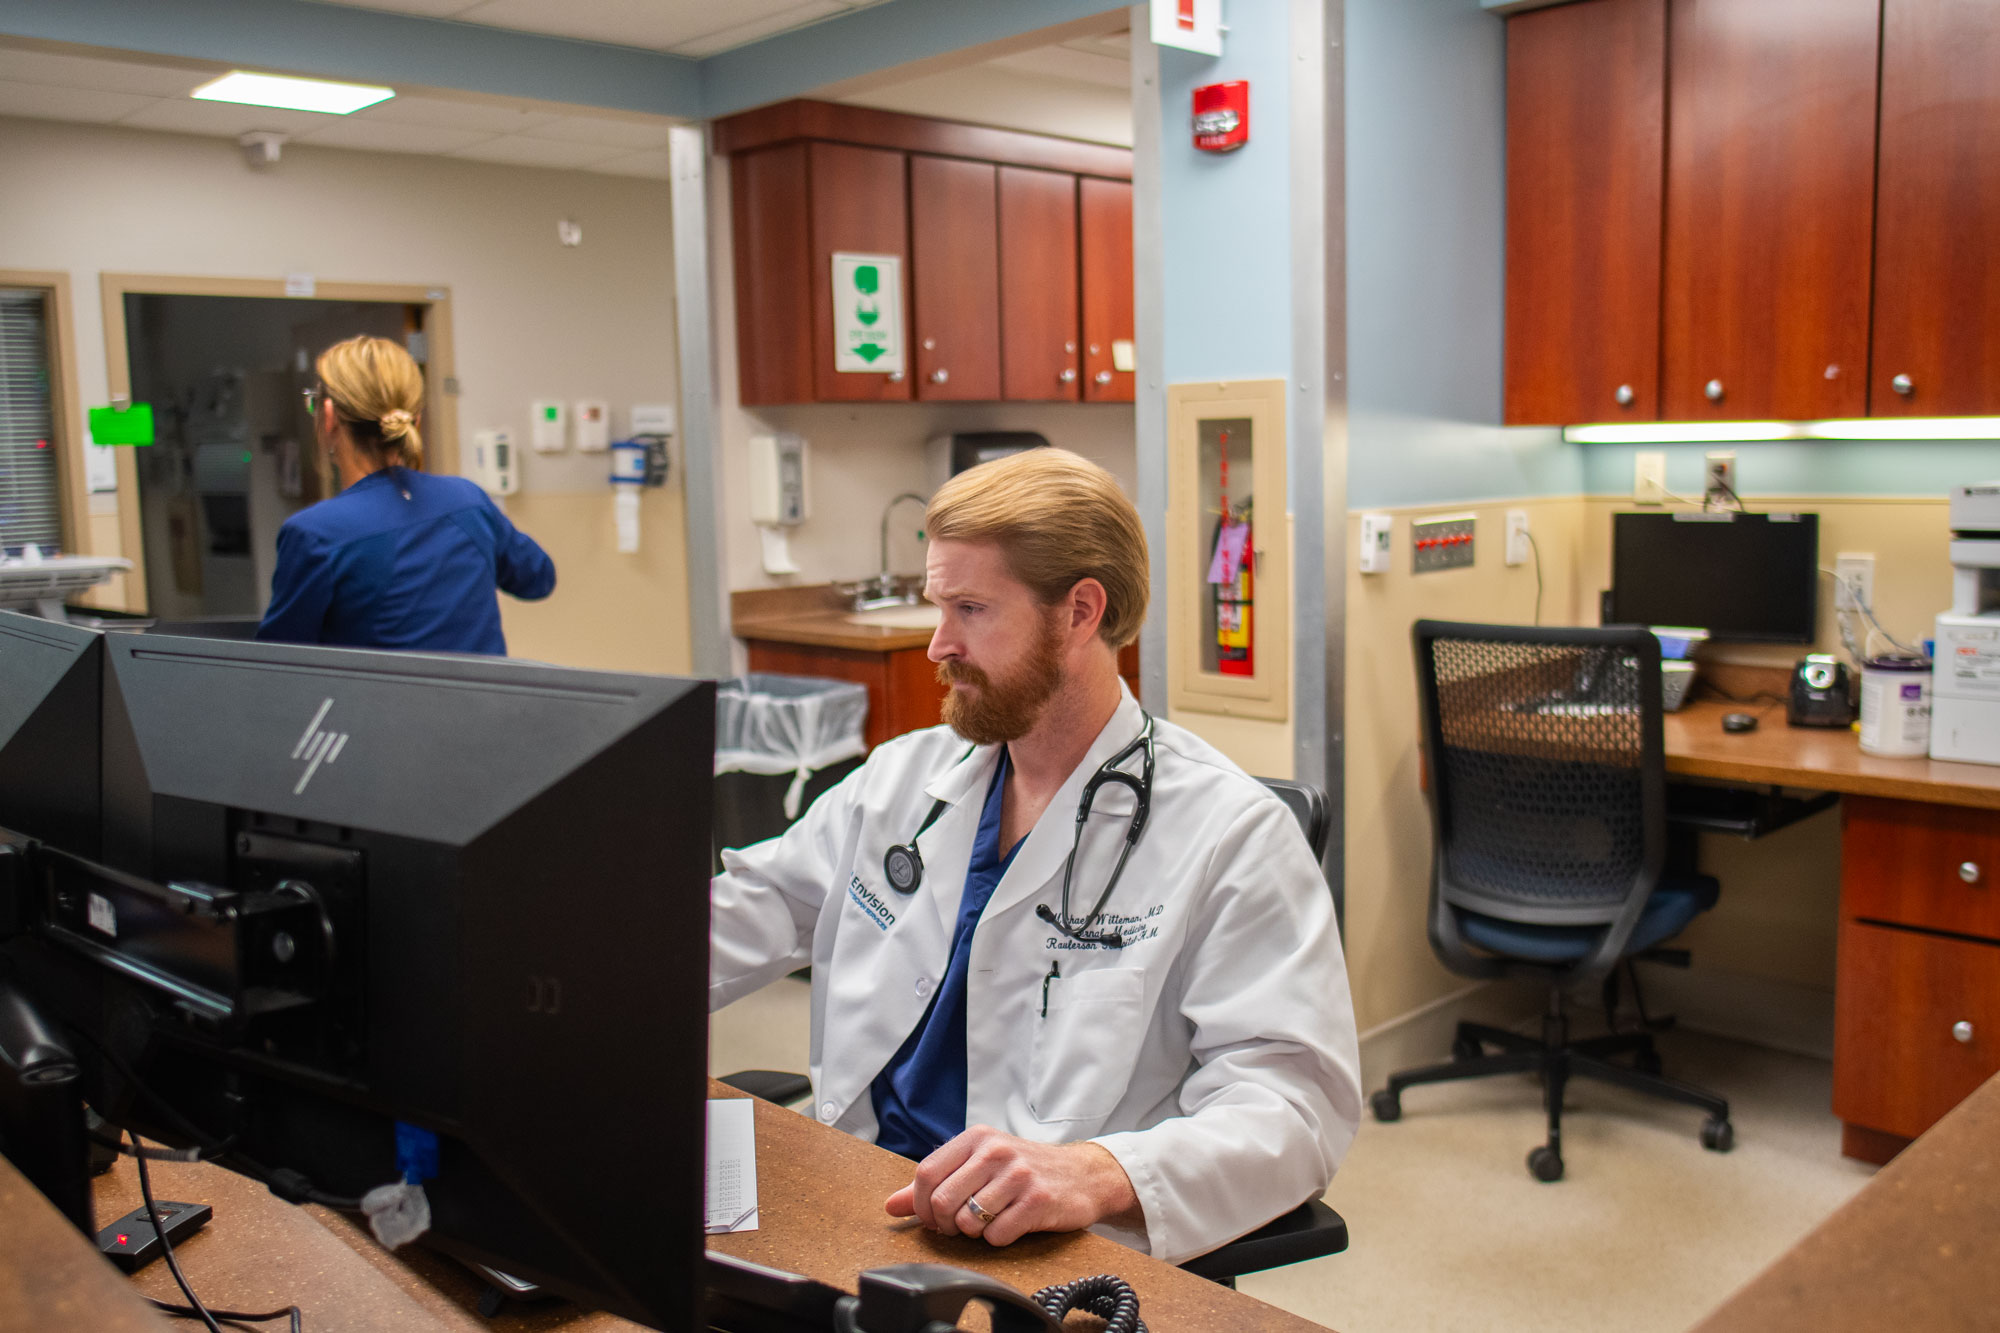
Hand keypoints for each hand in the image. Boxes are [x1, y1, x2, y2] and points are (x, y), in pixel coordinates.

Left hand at [884, 1125, 1137, 1246]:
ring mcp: (1017, 1175)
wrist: (1083, 1174)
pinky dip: (998, 1239)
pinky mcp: (1038, 1200)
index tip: (932, 1217)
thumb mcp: (979, 1164)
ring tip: (989, 1222)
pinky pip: (996, 1235)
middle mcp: (995, 1151)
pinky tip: (1011, 1225)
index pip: (925, 1174)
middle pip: (941, 1201)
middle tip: (959, 1226)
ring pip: (967, 1222)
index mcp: (976, 1138)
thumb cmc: (1025, 1169)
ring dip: (974, 1232)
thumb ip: (935, 1183)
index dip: (921, 1205)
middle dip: (944, 1225)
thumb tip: (891, 1206)